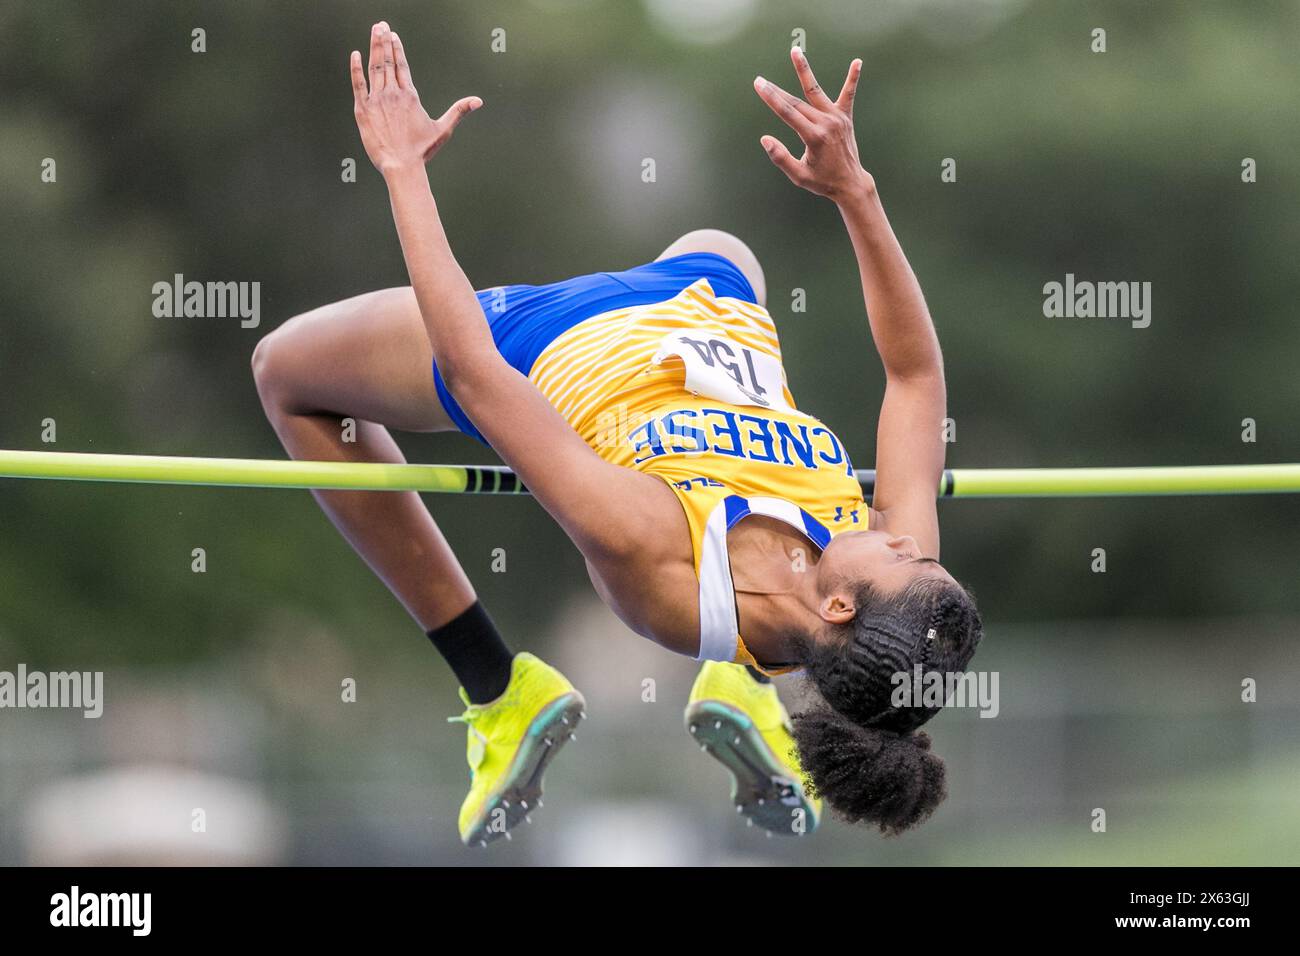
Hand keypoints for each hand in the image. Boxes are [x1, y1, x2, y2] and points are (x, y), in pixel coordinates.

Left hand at [350, 21, 480, 176]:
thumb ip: (459, 111)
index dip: (397, 49)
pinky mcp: (363, 110)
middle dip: (384, 41)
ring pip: (374, 68)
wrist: (401, 165)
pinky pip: (358, 84)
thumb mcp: (443, 129)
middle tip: (381, 25)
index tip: (393, 36)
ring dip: (374, 48)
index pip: (403, 66)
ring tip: (374, 32)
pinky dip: (356, 68)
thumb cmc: (422, 150)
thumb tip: (479, 101)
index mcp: (410, 96)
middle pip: (388, 61)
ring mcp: (377, 100)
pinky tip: (355, 55)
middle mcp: (393, 94)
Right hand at [753, 48, 871, 201]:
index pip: (788, 113)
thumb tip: (765, 139)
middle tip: (760, 79)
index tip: (759, 85)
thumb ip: (781, 158)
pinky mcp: (846, 117)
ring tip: (795, 51)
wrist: (850, 183)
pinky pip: (848, 95)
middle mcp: (827, 123)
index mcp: (814, 137)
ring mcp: (837, 118)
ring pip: (816, 91)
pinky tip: (857, 62)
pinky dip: (852, 79)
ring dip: (804, 71)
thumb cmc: (822, 182)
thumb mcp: (798, 176)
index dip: (771, 98)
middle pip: (797, 102)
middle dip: (776, 91)